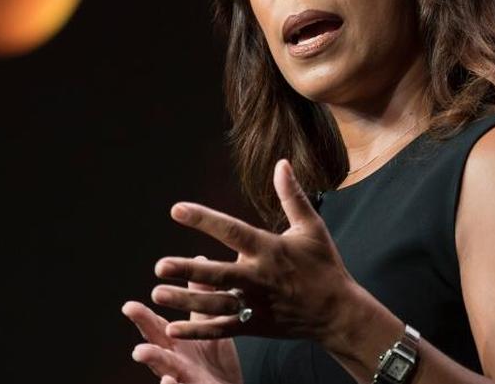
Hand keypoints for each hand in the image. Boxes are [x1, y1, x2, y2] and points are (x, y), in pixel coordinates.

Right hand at [123, 266, 241, 383]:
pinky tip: (169, 382)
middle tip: (129, 311)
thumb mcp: (208, 326)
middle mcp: (174, 360)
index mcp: (175, 342)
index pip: (156, 326)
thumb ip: (200, 298)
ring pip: (164, 370)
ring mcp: (182, 379)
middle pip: (155, 343)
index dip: (143, 317)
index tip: (127, 306)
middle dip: (142, 326)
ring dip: (152, 359)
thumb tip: (199, 260)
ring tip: (139, 350)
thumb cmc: (214, 362)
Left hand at [150, 159, 360, 346]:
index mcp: (269, 250)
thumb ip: (292, 195)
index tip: (176, 209)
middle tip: (159, 266)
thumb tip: (282, 163)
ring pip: (215, 303)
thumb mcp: (311, 227)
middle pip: (218, 274)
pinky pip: (222, 329)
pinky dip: (198, 330)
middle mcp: (259, 277)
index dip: (204, 219)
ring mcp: (256, 304)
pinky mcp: (255, 325)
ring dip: (185, 300)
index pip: (232, 231)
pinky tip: (172, 327)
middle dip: (188, 270)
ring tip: (157, 293)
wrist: (338, 313)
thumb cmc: (324, 265)